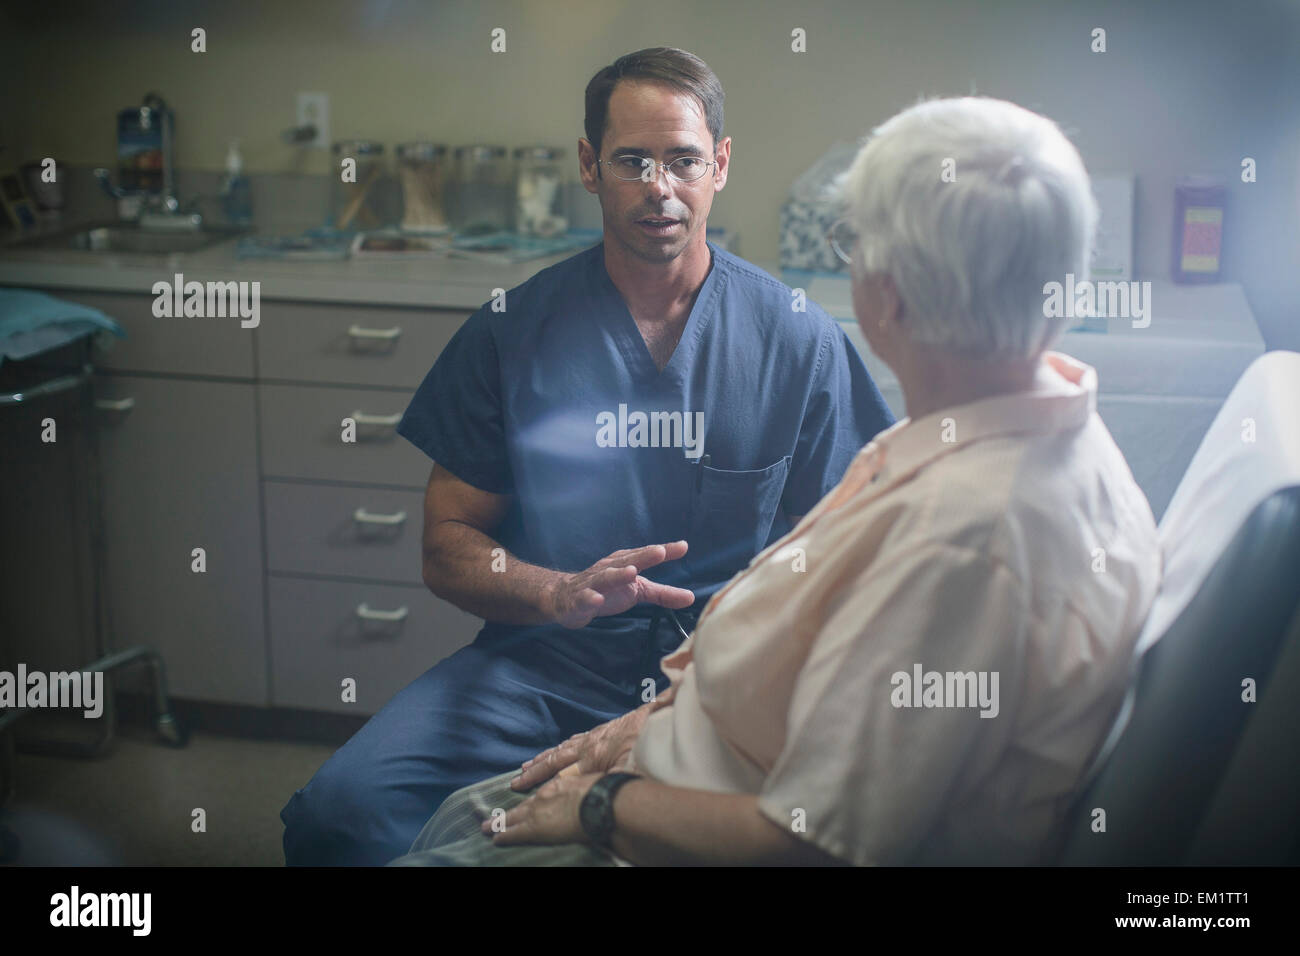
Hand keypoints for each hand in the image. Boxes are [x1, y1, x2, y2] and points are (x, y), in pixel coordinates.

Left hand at [481, 771, 603, 846]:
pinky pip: (514, 832)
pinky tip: (495, 839)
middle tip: (491, 819)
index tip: (525, 805)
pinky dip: (504, 835)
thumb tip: (594, 799)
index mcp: (560, 785)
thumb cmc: (603, 794)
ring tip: (487, 827)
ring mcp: (537, 811)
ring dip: (500, 822)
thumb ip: (587, 794)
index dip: (531, 802)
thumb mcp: (594, 787)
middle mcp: (545, 796)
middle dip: (507, 813)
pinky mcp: (534, 828)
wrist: (599, 802)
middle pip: (522, 806)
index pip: (540, 795)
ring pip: (513, 817)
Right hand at [512, 704, 651, 790]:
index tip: (521, 787)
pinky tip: (560, 747)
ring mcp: (595, 736)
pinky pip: (576, 739)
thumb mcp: (630, 767)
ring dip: (546, 758)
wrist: (661, 714)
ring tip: (528, 765)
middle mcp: (589, 744)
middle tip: (517, 780)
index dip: (540, 780)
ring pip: (564, 748)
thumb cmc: (647, 742)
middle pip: (556, 759)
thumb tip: (604, 786)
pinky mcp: (603, 730)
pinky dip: (563, 746)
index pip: (561, 772)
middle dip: (536, 771)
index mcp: (592, 754)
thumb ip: (613, 777)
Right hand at [547, 541, 694, 628]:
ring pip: (605, 577)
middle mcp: (609, 568)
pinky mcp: (580, 599)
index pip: (646, 555)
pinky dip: (590, 598)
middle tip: (660, 551)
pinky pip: (585, 598)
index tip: (683, 546)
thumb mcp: (638, 591)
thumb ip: (663, 593)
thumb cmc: (608, 590)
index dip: (664, 551)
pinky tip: (597, 599)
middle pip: (628, 560)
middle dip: (643, 556)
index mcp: (625, 563)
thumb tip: (692, 597)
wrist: (566, 597)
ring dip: (618, 574)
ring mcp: (594, 583)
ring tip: (632, 572)